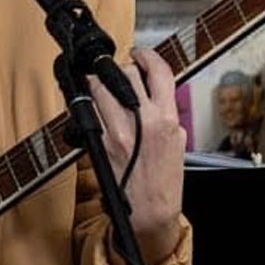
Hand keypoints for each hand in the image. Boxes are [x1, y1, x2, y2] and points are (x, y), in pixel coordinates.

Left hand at [89, 47, 186, 263]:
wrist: (150, 211)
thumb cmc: (164, 180)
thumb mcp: (178, 142)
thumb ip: (166, 115)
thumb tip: (153, 95)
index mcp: (168, 119)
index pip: (159, 72)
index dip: (147, 56)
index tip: (140, 54)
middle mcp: (144, 121)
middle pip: (126, 74)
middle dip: (120, 70)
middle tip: (116, 74)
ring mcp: (119, 131)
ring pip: (101, 87)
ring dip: (98, 82)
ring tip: (99, 87)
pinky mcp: (100, 143)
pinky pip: (88, 111)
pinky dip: (86, 103)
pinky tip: (88, 105)